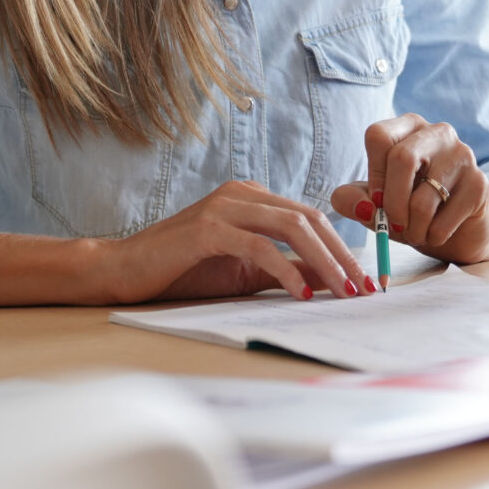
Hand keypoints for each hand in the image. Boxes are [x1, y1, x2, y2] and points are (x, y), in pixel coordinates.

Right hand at [108, 180, 368, 303]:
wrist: (123, 271)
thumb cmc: (182, 271)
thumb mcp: (244, 272)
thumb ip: (284, 269)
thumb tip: (331, 281)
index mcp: (253, 199)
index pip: (311, 218)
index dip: (342, 248)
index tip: (365, 282)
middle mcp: (242, 194)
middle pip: (309, 218)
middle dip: (342, 255)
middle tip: (364, 289)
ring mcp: (224, 207)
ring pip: (292, 227)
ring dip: (325, 262)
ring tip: (343, 292)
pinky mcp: (207, 228)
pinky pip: (259, 247)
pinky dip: (286, 269)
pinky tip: (301, 294)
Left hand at [331, 113, 488, 263]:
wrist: (457, 229)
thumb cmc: (411, 209)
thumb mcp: (377, 205)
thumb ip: (355, 201)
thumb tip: (346, 201)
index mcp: (407, 128)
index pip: (379, 135)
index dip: (373, 173)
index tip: (375, 202)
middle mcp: (437, 132)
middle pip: (402, 158)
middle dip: (392, 203)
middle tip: (393, 225)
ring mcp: (463, 154)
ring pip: (424, 196)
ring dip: (413, 228)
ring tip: (415, 233)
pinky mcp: (480, 183)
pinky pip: (446, 217)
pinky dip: (434, 235)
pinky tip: (436, 233)